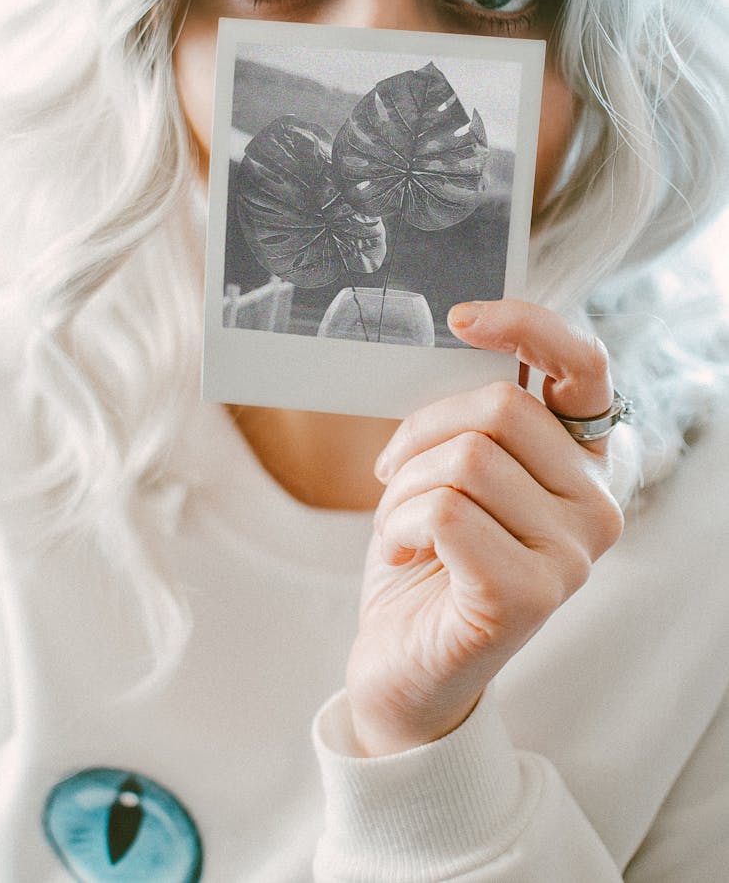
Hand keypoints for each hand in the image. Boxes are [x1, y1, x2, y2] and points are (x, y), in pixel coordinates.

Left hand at [346, 300, 624, 755]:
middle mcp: (595, 509)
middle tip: (394, 476)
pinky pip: (443, 509)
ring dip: (403, 489)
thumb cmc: (425, 562)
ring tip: (403, 528)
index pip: (585, 368)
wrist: (402, 669)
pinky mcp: (527, 595)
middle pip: (500, 408)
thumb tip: (460, 340)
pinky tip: (404, 553)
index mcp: (580, 467)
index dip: (528, 326)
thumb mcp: (452, 473)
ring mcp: (570, 557)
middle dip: (421, 434)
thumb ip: (475, 420)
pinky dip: (399, 524)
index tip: (462, 319)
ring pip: (465, 460)